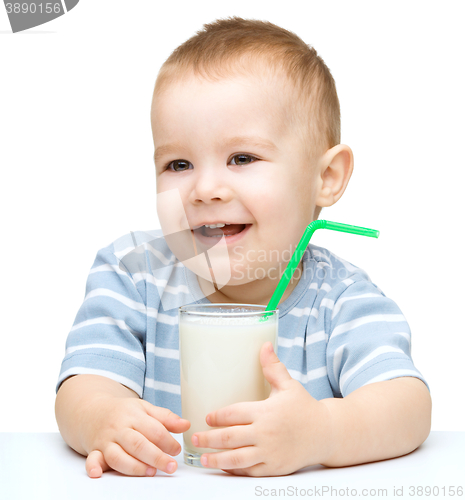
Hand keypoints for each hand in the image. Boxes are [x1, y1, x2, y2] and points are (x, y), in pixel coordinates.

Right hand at [83, 396, 189, 477]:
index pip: (153, 429)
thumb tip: (186, 425)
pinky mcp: (94, 450)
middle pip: (138, 444)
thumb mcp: (145, 408)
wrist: (92, 411)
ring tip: (150, 472)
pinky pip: (92, 459)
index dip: (167, 441)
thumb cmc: (123, 412)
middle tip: (171, 466)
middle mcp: (120, 428)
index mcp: (134, 415)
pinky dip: (93, 467)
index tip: (177, 450)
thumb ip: (165, 418)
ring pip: (118, 456)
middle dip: (156, 457)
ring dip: (134, 466)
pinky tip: (98, 473)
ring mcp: (106, 440)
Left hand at [191, 342, 332, 475]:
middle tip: (195, 437)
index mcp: (266, 412)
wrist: (326, 434)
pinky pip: (250, 471)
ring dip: (217, 459)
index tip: (207, 418)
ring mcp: (270, 453)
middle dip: (209, 439)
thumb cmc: (305, 408)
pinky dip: (235, 470)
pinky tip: (224, 467)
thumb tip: (264, 345)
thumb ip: (273, 367)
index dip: (218, 417)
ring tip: (202, 458)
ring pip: (237, 458)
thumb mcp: (289, 385)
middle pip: (230, 437)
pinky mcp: (274, 468)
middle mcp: (266, 433)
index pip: (234, 414)